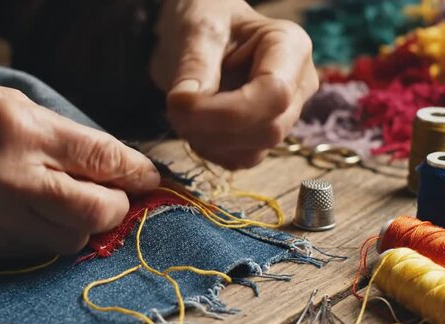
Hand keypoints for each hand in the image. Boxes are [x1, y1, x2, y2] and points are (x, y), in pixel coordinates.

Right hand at [0, 76, 159, 258]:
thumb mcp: (8, 103)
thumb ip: (62, 136)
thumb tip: (111, 164)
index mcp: (19, 129)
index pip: (100, 158)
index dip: (135, 171)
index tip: (148, 177)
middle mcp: (9, 178)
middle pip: (94, 212)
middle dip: (117, 207)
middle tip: (116, 196)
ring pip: (70, 241)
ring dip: (83, 224)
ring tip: (70, 202)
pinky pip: (36, 250)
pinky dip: (49, 234)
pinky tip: (34, 212)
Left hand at [150, 0, 318, 168]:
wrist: (200, 31)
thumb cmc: (205, 16)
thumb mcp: (198, 28)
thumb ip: (195, 64)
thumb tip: (186, 103)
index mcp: (291, 48)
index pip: (274, 94)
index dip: (225, 111)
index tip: (180, 103)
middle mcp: (297, 85)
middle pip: (267, 129)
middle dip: (213, 128)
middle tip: (174, 108)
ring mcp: (283, 115)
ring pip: (254, 151)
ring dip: (208, 141)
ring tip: (183, 111)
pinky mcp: (261, 136)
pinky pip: (239, 159)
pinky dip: (209, 149)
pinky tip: (194, 125)